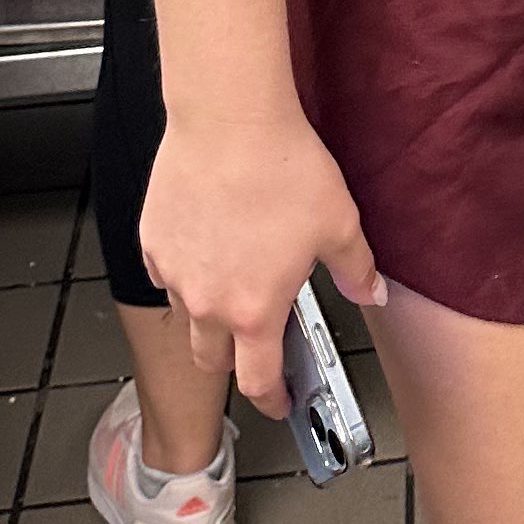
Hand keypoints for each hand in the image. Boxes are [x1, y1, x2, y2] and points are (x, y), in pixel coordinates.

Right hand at [140, 101, 385, 415]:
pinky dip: (182, 274)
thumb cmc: (281, 168)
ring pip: (186, 316)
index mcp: (256, 311)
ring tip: (231, 285)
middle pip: (212, 360)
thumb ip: (356, 269)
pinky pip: (164, 274)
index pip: (258, 380)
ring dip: (206, 315)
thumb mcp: (339, 223)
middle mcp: (207, 303)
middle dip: (234, 363)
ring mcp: (173, 274)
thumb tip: (371, 292)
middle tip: (253, 348)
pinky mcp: (152, 242)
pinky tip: (204, 248)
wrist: (229, 121)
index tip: (278, 402)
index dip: (272, 400)